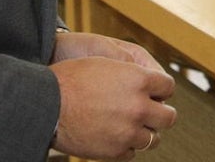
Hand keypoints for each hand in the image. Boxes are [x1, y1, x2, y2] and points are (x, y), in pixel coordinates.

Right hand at [49, 33, 174, 158]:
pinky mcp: (115, 151)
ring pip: (152, 139)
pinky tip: (116, 137)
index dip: (161, 89)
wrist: (46, 104)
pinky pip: (132, 153)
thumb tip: (146, 80)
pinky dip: (127, 146)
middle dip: (161, 114)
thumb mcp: (105, 62)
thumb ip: (130, 73)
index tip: (156, 92)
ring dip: (145, 132)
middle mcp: (138, 106)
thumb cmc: (71, 79)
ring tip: (132, 127)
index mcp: (139, 80)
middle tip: (152, 113)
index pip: (168, 86)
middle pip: (168, 117)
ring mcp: (128, 131)